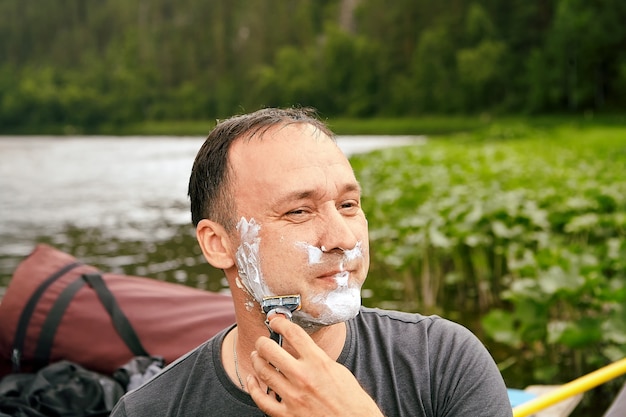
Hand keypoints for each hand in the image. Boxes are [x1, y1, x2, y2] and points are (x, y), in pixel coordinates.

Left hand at [246, 316, 383, 416]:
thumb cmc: (351, 400)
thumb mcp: (338, 370)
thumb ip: (317, 359)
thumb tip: (302, 350)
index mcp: (319, 363)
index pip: (294, 333)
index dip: (280, 322)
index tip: (276, 320)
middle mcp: (303, 377)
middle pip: (270, 350)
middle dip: (262, 341)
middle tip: (262, 340)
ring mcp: (293, 396)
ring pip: (263, 371)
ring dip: (257, 360)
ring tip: (257, 356)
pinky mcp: (287, 415)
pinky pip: (261, 399)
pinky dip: (253, 387)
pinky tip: (253, 380)